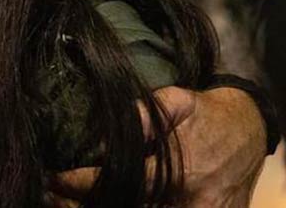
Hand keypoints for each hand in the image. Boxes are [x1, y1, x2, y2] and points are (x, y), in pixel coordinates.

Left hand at [49, 86, 265, 206]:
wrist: (248, 131)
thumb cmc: (206, 113)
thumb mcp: (177, 101)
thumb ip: (143, 114)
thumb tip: (106, 130)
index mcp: (179, 170)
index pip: (122, 182)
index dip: (81, 182)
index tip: (53, 176)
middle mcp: (186, 200)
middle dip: (83, 204)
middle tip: (50, 193)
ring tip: (63, 201)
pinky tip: (97, 202)